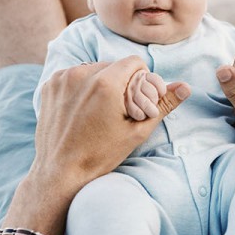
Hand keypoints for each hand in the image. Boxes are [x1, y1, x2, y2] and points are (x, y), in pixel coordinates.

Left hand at [32, 58, 189, 196]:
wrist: (60, 172)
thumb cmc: (100, 155)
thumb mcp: (136, 131)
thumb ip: (162, 105)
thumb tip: (185, 87)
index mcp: (106, 83)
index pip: (134, 62)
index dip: (140, 79)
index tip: (136, 100)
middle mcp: (81, 74)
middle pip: (113, 65)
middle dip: (119, 82)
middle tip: (118, 110)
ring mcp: (62, 79)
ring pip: (93, 69)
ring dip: (100, 83)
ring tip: (98, 112)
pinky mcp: (49, 85)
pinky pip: (73, 76)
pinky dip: (81, 87)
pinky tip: (82, 111)